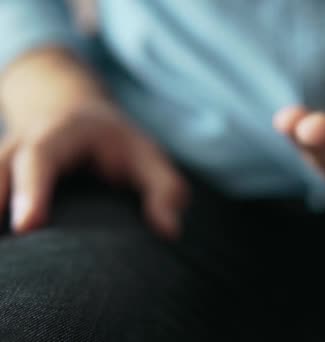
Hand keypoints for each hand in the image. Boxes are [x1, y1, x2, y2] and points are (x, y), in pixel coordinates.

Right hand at [0, 48, 187, 238]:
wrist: (77, 118)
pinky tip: (3, 252)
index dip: (32, 189)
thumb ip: (164, 189)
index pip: (40, 157)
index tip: (28, 225)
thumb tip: (169, 231)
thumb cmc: (118, 145)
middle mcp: (24, 143)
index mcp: (62, 133)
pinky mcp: (0, 180)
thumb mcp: (148, 156)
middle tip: (5, 245)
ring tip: (0, 259)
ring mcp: (4, 160)